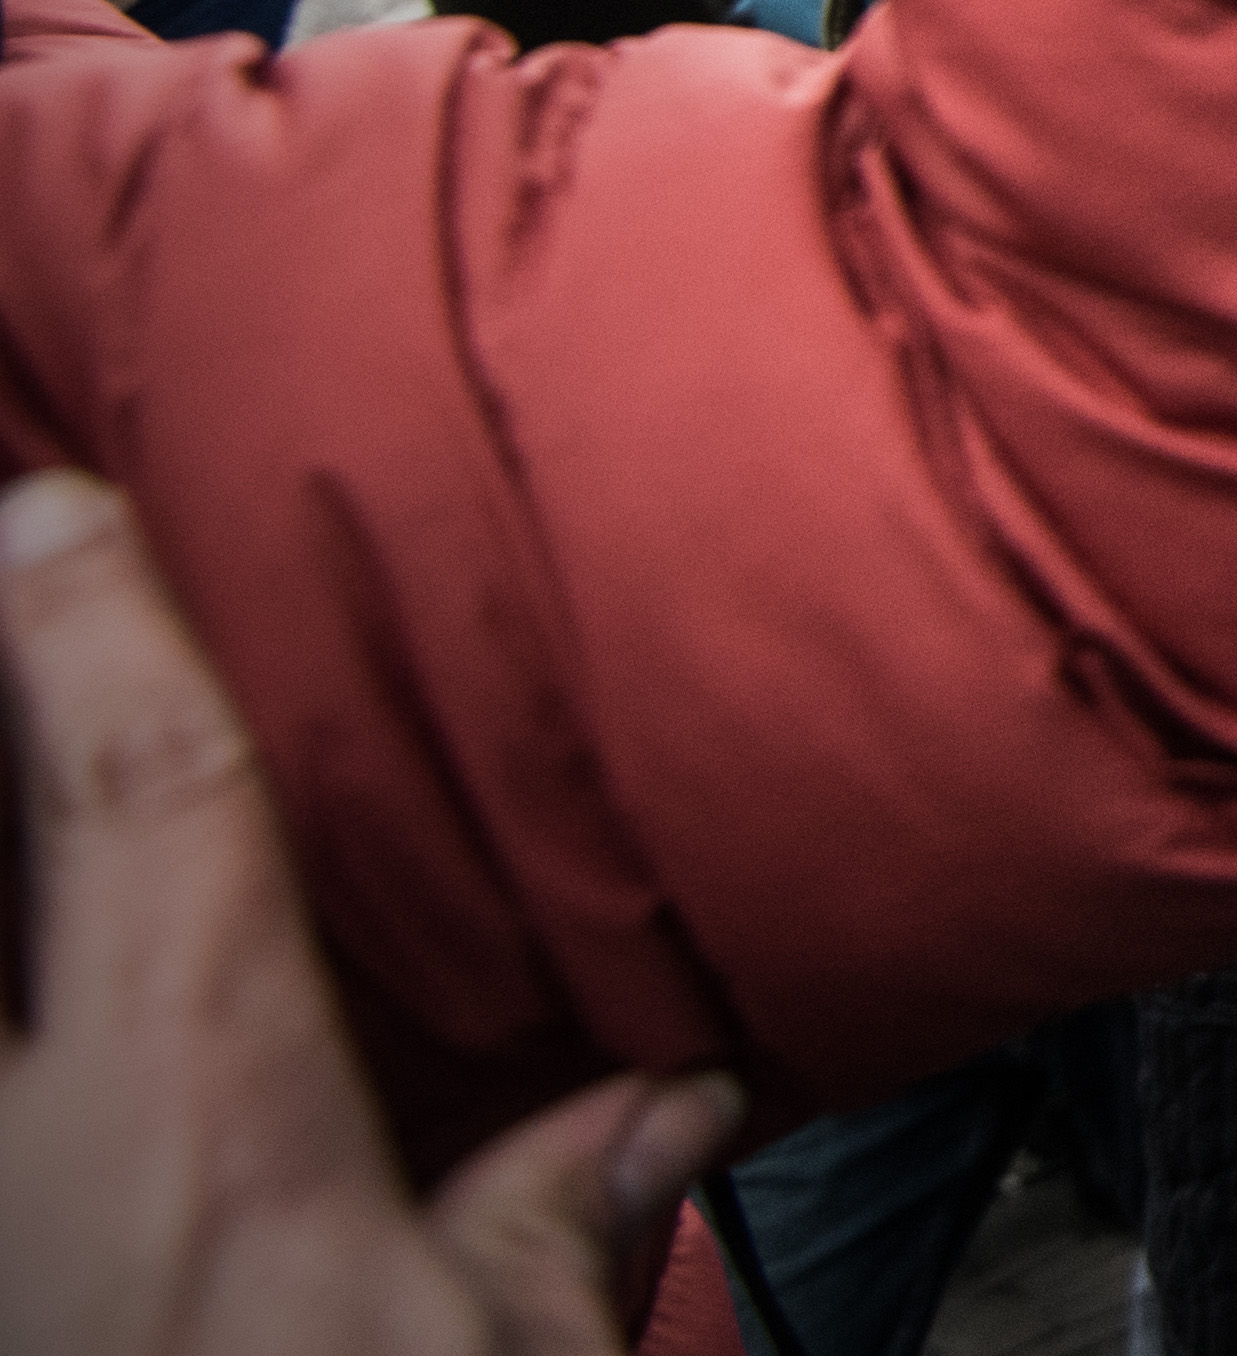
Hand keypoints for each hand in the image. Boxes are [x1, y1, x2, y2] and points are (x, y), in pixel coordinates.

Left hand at [0, 471, 739, 1355]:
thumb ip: (557, 1221)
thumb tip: (660, 1099)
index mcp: (200, 1101)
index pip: (132, 786)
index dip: (86, 614)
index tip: (46, 500)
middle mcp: (36, 1120)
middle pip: (0, 857)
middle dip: (6, 694)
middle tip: (15, 566)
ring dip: (15, 866)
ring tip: (34, 737)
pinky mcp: (7, 1246)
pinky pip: (1, 1066)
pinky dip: (32, 993)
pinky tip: (62, 994)